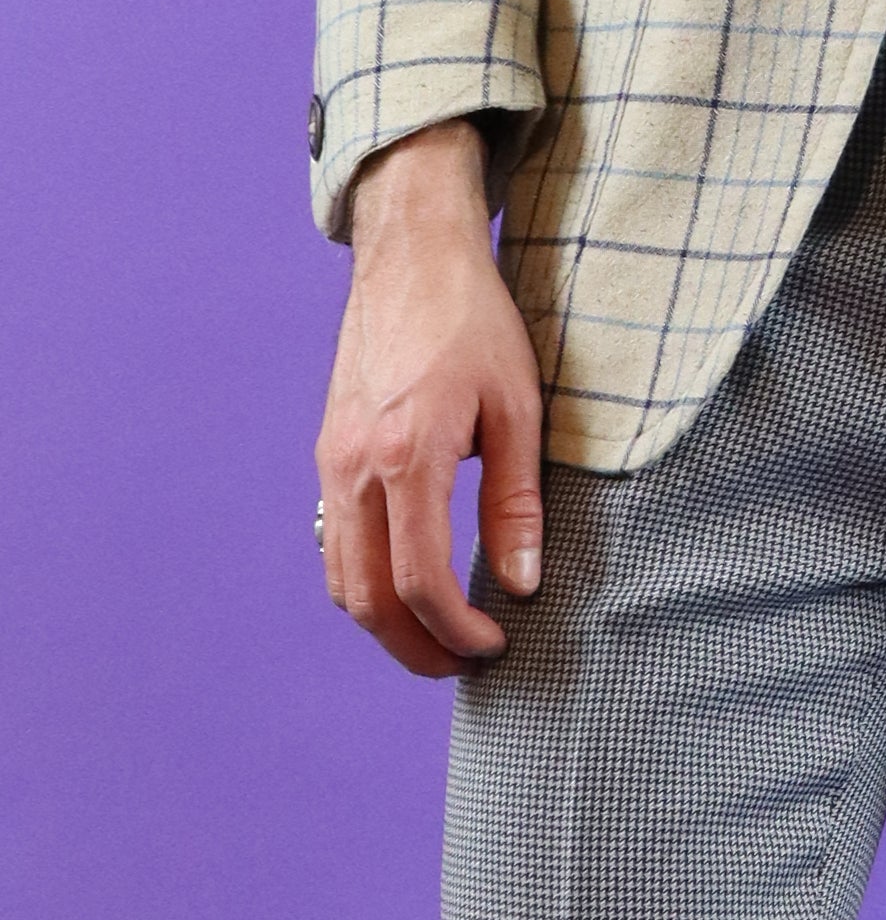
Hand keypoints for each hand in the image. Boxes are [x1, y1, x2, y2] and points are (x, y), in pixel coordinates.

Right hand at [316, 118, 544, 677]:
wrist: (413, 254)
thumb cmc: (476, 322)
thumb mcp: (519, 405)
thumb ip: (517, 500)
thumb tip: (522, 583)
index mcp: (408, 455)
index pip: (419, 581)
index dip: (455, 631)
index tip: (494, 645)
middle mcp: (356, 466)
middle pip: (365, 597)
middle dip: (412, 647)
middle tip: (461, 665)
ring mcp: (332, 458)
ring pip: (340, 575)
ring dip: (382, 621)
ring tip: (437, 635)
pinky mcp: (329, 448)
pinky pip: (335, 537)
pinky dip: (364, 577)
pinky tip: (407, 580)